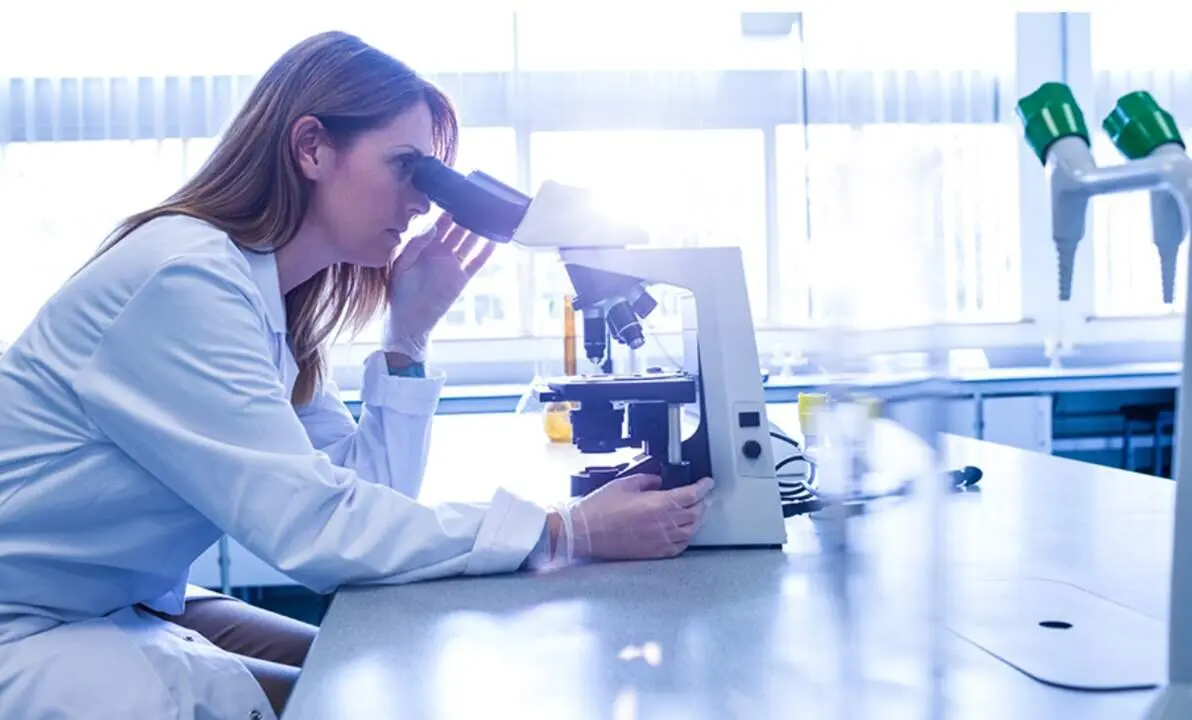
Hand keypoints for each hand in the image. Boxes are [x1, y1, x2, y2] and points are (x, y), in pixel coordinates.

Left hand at [382, 213, 495, 360]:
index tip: (456, 197)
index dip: (448, 211)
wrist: (409, 320)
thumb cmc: (400, 292)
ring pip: (469, 243)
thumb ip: (417, 244)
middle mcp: (441, 252)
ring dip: (478, 231)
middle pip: (457, 230)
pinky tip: (494, 241)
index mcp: (425, 246)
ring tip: (489, 216)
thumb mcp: (402, 263)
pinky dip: (485, 252)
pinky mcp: (462, 278)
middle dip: (466, 217)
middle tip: (477, 202)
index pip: (439, 224)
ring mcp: (453, 264)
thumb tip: (433, 227)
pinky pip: (476, 262)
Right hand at [550, 474, 714, 562]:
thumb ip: (647, 480)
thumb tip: (658, 481)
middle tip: (702, 496)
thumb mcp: (624, 483)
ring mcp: (660, 540)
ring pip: (691, 531)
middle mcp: (664, 524)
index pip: (692, 494)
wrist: (584, 532)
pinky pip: (679, 546)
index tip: (707, 483)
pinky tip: (683, 532)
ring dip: (697, 520)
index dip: (704, 487)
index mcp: (659, 503)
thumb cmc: (599, 509)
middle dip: (702, 503)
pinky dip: (686, 537)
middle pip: (696, 513)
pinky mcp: (653, 552)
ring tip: (696, 513)